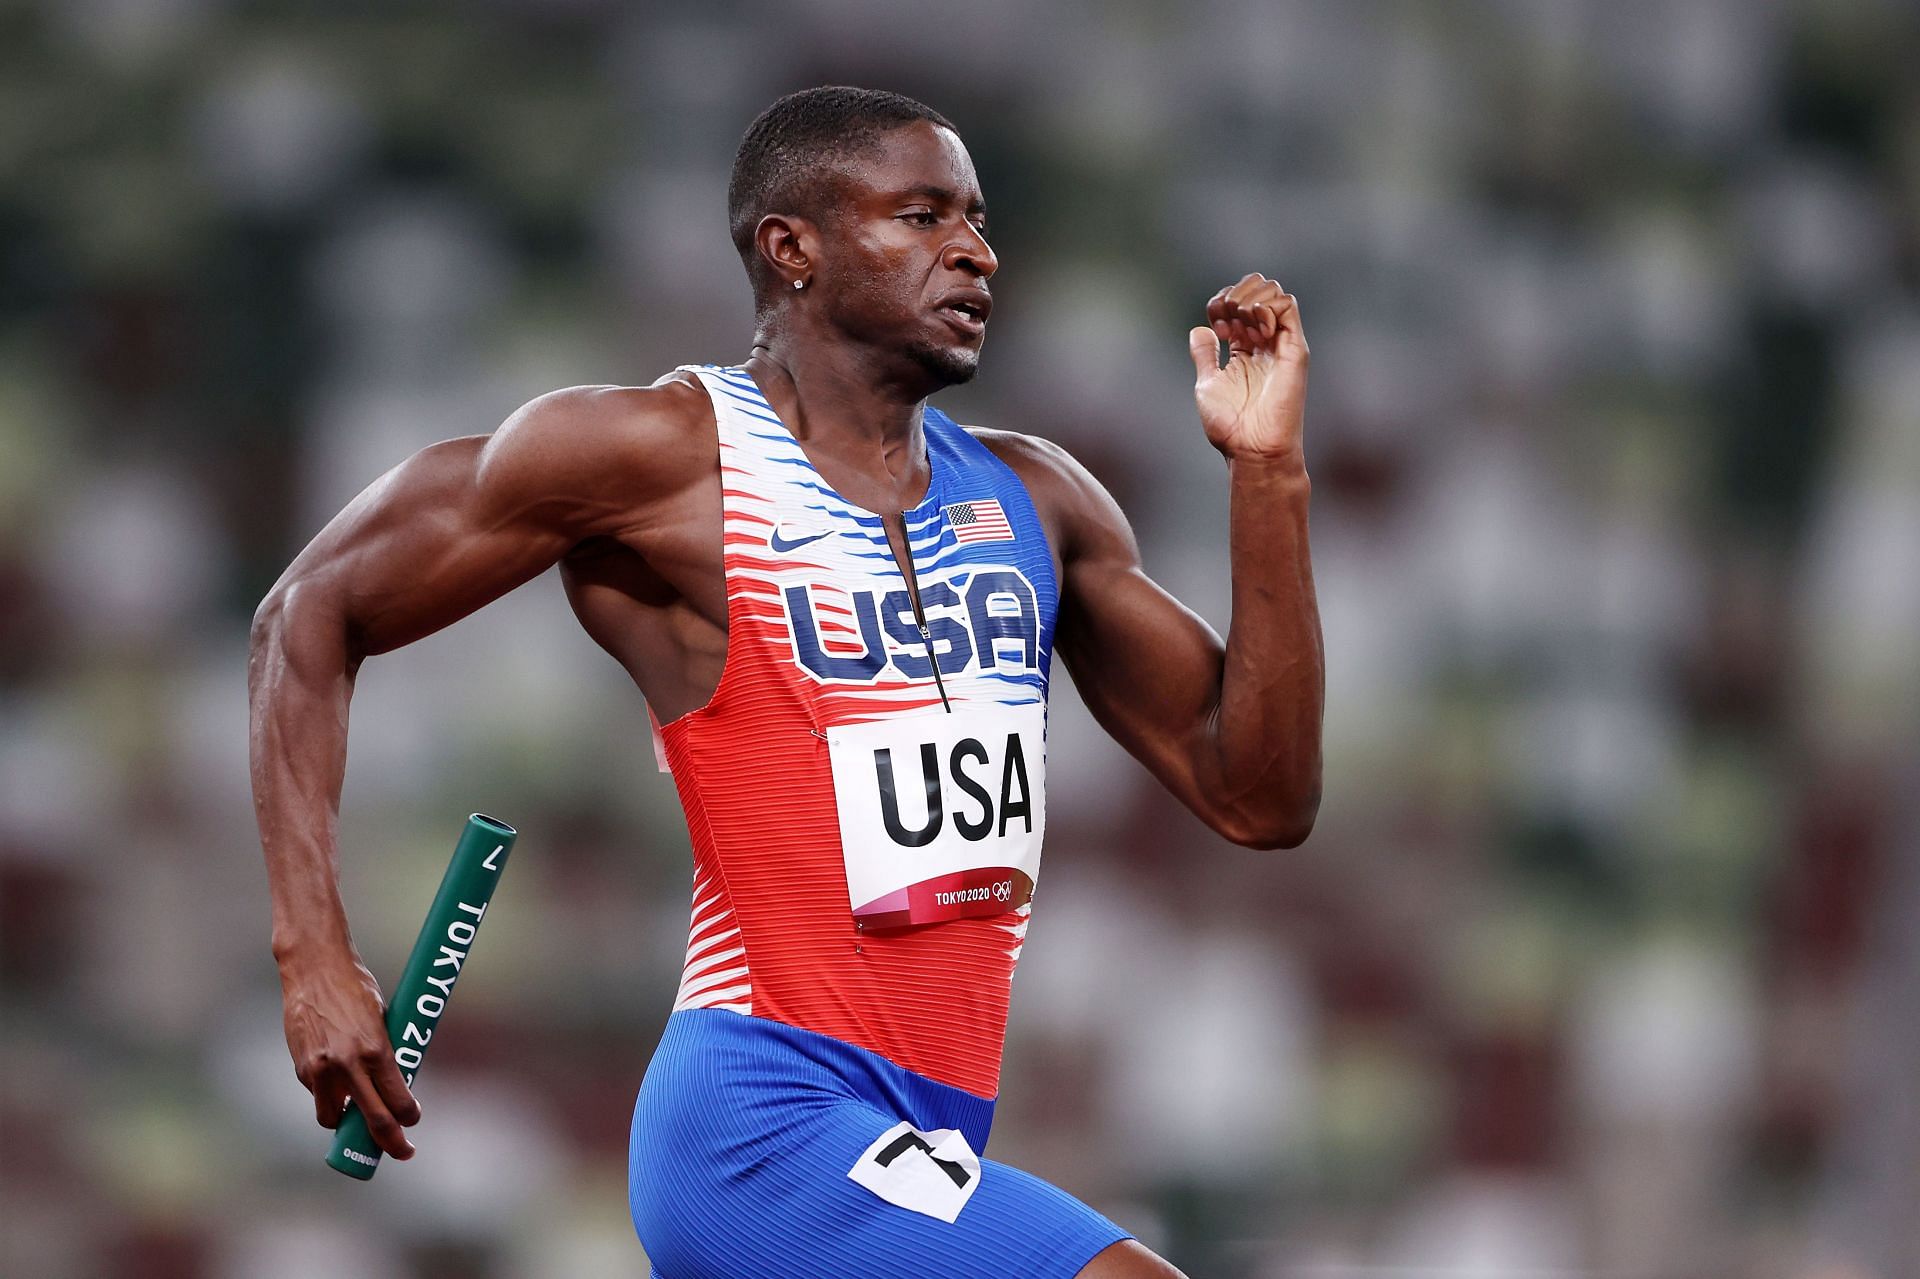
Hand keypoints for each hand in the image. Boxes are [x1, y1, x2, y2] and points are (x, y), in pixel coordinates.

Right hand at [279, 951, 420, 1158]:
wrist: (314, 969)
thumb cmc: (356, 988)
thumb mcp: (381, 1018)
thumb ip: (383, 1053)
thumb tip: (391, 1084)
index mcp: (375, 1049)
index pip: (398, 1099)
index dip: (409, 1117)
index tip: (413, 1122)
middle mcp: (348, 1064)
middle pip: (374, 1120)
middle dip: (390, 1142)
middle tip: (402, 1151)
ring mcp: (320, 1069)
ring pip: (335, 1117)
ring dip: (347, 1122)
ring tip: (359, 1117)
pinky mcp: (301, 1068)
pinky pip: (319, 1094)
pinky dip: (329, 1095)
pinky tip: (337, 1081)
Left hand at [1187, 273, 1308, 463]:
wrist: (1252, 448)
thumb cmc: (1231, 426)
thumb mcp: (1208, 383)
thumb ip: (1205, 355)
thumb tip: (1201, 329)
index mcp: (1244, 349)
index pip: (1238, 301)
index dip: (1221, 303)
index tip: (1215, 330)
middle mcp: (1265, 342)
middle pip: (1257, 290)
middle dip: (1235, 294)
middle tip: (1226, 323)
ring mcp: (1280, 344)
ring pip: (1274, 292)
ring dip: (1250, 298)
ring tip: (1239, 323)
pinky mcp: (1294, 349)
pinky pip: (1287, 306)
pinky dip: (1266, 307)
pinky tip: (1254, 329)